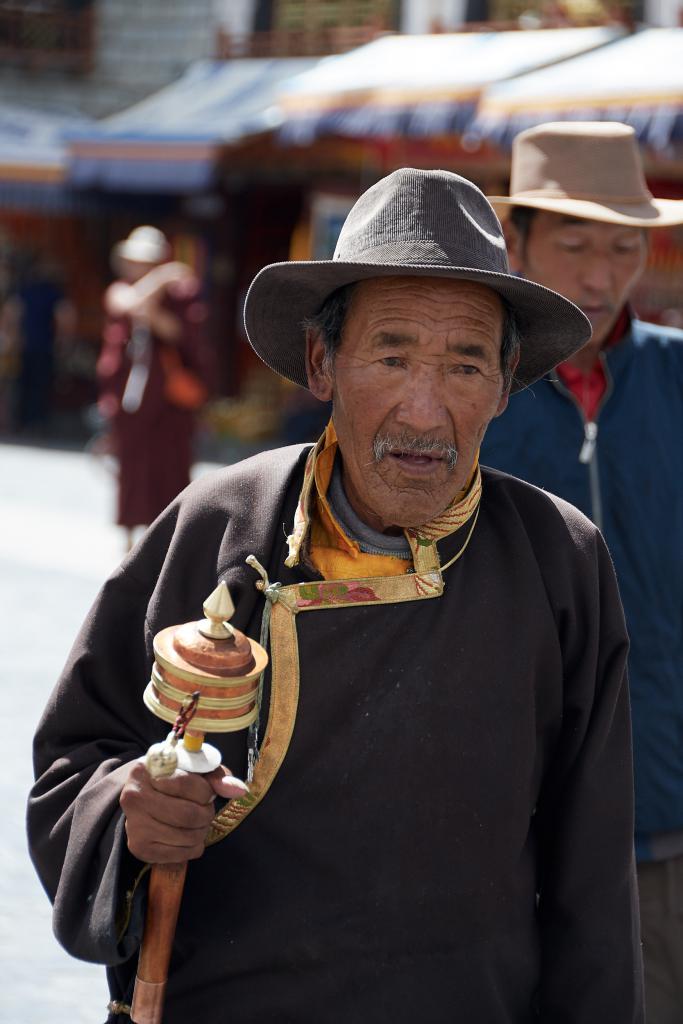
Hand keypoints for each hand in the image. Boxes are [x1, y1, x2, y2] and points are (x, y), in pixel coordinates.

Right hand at [120, 762, 247, 863]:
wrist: (142, 797)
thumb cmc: (172, 778)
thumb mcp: (192, 767)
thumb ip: (216, 776)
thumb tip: (239, 790)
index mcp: (146, 769)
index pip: (186, 784)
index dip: (206, 791)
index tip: (207, 792)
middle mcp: (133, 797)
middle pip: (188, 814)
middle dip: (206, 814)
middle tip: (206, 810)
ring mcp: (134, 825)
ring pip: (186, 835)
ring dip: (201, 831)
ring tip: (198, 822)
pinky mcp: (139, 848)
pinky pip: (179, 854)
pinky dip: (193, 847)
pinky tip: (189, 836)